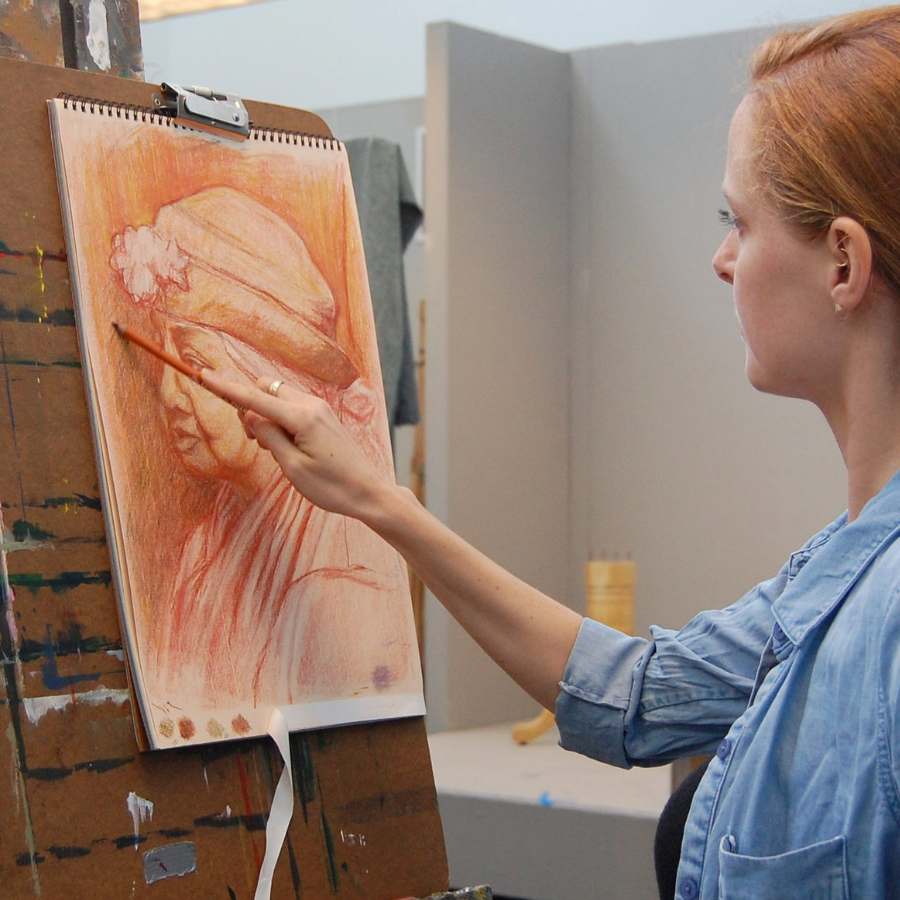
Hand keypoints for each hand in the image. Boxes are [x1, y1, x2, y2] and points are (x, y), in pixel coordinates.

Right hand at [200, 369, 392, 519]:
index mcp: (302, 418)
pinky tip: (288, 444)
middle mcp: (312, 405)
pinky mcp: (324, 416)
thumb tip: (250, 415)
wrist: (367, 492)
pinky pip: (293, 406)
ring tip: (276, 449)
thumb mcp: (293, 467)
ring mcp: (320, 408)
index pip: (255, 398)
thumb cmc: (331, 486)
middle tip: (256, 441)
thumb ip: (269, 437)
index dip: (227, 388)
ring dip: (266, 413)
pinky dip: (281, 418)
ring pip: (279, 396)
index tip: (204, 375)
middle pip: (267, 387)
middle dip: (251, 405)